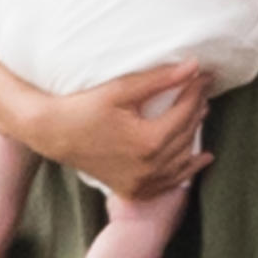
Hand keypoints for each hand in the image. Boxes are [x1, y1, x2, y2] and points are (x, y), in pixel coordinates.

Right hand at [28, 60, 213, 197]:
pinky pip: (168, 182)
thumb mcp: (122, 90)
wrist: (53, 134)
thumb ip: (160, 80)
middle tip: (202, 87)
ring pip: (182, 159)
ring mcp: (141, 183)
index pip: (185, 112)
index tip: (203, 75)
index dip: (196, 90)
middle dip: (197, 108)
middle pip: (186, 134)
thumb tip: (193, 67)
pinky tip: (200, 159)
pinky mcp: (133, 190)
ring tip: (202, 111)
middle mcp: (148, 168)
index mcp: (148, 143)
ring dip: (194, 134)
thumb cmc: (84, 108)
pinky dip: (186, 169)